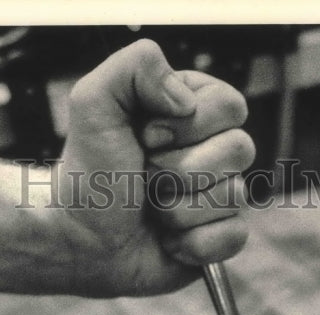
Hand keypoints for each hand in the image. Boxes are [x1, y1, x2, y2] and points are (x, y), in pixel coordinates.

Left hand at [57, 39, 255, 295]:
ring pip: (234, 196)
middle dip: (181, 170)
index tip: (146, 138)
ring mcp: (218, 196)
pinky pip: (233, 236)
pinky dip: (193, 243)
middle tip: (145, 176)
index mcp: (191, 110)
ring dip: (178, 209)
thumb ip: (138, 65)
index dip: (190, 125)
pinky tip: (167, 240)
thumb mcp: (95, 102)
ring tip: (151, 210)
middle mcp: (211, 150)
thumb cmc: (88, 175)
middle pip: (240, 150)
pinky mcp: (219, 238)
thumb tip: (186, 99)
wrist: (80, 241)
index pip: (231, 105)